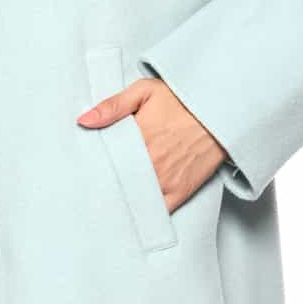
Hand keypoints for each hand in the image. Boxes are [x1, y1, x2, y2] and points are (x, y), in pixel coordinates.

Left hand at [77, 78, 227, 212]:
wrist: (219, 112)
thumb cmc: (182, 100)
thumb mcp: (145, 91)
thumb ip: (113, 106)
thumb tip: (83, 121)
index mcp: (137, 138)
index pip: (105, 159)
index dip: (93, 166)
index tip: (82, 170)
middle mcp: (150, 163)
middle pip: (117, 181)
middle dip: (103, 184)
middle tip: (88, 189)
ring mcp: (166, 180)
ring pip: (134, 198)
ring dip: (121, 199)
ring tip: (105, 203)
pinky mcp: (180, 191)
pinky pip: (157, 210)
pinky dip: (144, 211)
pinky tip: (132, 213)